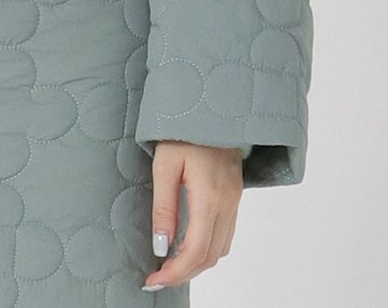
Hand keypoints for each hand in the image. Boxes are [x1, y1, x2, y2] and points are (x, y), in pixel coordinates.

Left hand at [142, 141, 243, 291]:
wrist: (210, 106)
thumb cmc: (182, 130)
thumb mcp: (164, 165)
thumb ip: (163, 208)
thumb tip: (161, 247)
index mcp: (210, 196)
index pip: (196, 251)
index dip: (175, 272)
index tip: (152, 281)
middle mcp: (228, 203)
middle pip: (211, 256)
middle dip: (184, 272)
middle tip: (157, 276)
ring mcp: (235, 200)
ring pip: (221, 248)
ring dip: (196, 262)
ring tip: (169, 264)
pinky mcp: (235, 195)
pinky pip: (225, 234)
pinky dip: (207, 247)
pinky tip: (187, 244)